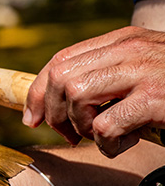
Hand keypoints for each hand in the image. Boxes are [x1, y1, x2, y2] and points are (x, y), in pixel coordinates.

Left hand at [23, 26, 164, 157]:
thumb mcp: (137, 73)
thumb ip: (103, 78)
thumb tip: (51, 104)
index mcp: (121, 41)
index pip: (60, 60)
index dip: (37, 92)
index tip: (32, 118)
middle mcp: (129, 50)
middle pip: (61, 78)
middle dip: (55, 113)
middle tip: (69, 134)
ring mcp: (143, 72)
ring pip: (76, 96)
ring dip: (81, 126)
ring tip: (102, 136)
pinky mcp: (156, 99)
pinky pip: (104, 126)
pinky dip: (106, 144)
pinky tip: (124, 144)